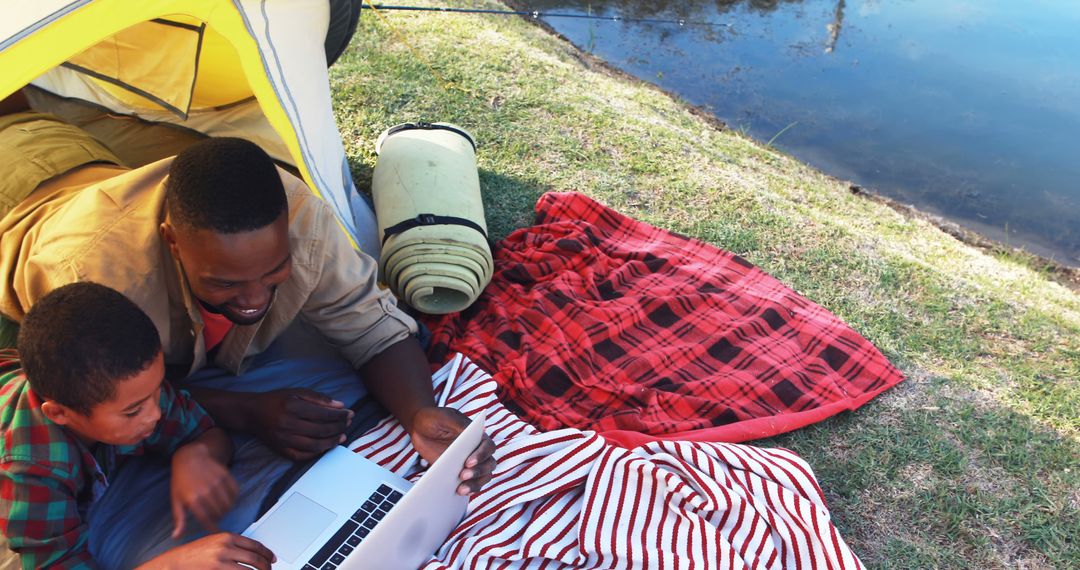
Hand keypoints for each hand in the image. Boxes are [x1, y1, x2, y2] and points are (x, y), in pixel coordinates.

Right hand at [137, 533, 274, 568]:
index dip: (267, 553)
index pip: (255, 544)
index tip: (272, 558)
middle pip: (255, 558)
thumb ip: (231, 545)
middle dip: (266, 566)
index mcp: (226, 537)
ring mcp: (221, 561)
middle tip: (269, 569)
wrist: (174, 562)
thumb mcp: (213, 542)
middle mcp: (225, 547)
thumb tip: (251, 552)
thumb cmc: (193, 554)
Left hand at [170, 441, 238, 537]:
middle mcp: (206, 492)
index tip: (215, 530)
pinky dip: (233, 498)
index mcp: (193, 500)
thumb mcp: (176, 500)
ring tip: (221, 508)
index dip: (212, 528)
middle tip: (215, 516)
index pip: (207, 520)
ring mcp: (217, 483)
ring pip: (229, 504)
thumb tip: (177, 537)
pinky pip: (235, 493)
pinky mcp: (225, 476)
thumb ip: (179, 520)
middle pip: (220, 513)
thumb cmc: (181, 481)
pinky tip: (227, 498)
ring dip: (227, 509)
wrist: (190, 458)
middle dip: (219, 518)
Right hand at [252, 388, 353, 460]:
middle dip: (339, 427)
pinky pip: (303, 456)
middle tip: (348, 424)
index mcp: (293, 407)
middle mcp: (288, 424)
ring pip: (315, 445)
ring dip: (332, 442)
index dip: (340, 415)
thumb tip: (340, 405)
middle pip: (321, 430)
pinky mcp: (281, 450)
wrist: (252, 413)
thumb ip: (319, 398)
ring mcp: (284, 439)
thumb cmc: (276, 400)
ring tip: (342, 436)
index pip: (323, 414)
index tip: (350, 413)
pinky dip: (317, 453)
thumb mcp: (296, 392)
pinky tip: (327, 446)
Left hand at [409, 407, 495, 494]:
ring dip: (475, 484)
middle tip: (462, 475)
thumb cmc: (434, 418)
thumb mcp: (445, 417)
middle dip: (478, 472)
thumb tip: (478, 431)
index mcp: (476, 435)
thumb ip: (459, 424)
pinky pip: (470, 484)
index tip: (468, 462)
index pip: (488, 446)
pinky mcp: (460, 473)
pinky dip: (468, 489)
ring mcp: (469, 463)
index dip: (481, 455)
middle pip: (489, 464)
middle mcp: (477, 450)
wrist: (419, 428)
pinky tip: (457, 492)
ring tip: (461, 489)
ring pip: (483, 477)